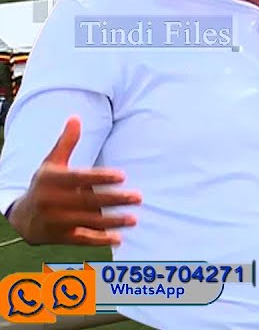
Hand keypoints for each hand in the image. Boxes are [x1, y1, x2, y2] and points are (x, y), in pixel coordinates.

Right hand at [8, 116, 140, 245]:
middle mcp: (53, 201)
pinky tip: (119, 239)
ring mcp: (57, 221)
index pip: (80, 178)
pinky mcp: (60, 237)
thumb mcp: (51, 163)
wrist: (21, 218)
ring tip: (134, 219)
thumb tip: (76, 117)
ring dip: (112, 221)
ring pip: (88, 221)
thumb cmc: (44, 185)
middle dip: (114, 199)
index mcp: (52, 181)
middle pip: (88, 201)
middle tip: (138, 197)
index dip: (100, 177)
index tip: (122, 176)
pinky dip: (100, 240)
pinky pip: (82, 239)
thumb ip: (66, 143)